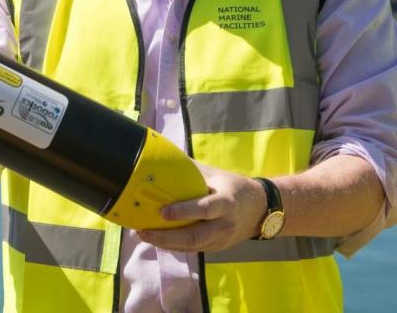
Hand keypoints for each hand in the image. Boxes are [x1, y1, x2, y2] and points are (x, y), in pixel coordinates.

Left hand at [137, 163, 266, 251]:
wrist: (261, 209)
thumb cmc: (231, 186)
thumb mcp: (214, 174)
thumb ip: (189, 169)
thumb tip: (160, 153)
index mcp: (226, 202)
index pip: (205, 209)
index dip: (184, 211)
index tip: (163, 211)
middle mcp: (225, 224)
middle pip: (195, 236)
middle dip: (166, 237)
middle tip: (143, 230)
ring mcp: (221, 239)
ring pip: (191, 247)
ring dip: (165, 244)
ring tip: (142, 234)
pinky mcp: (216, 248)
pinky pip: (192, 250)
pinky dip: (172, 246)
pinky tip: (155, 240)